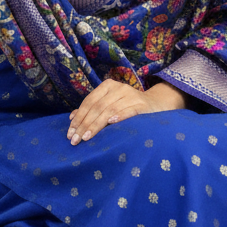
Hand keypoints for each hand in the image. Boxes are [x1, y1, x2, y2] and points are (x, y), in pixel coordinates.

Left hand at [67, 80, 185, 145]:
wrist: (156, 105)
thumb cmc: (128, 107)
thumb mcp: (109, 105)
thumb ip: (92, 110)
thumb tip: (71, 118)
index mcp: (108, 86)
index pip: (89, 102)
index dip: (78, 118)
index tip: (70, 133)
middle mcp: (119, 88)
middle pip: (97, 107)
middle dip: (84, 125)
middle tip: (75, 140)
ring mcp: (131, 95)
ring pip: (109, 110)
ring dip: (96, 125)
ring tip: (86, 138)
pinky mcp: (142, 105)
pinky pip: (129, 110)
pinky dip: (120, 116)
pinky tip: (111, 123)